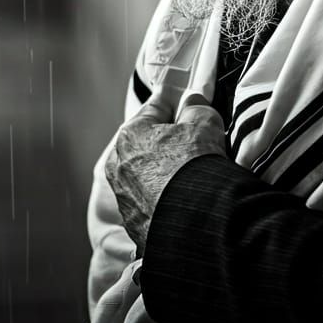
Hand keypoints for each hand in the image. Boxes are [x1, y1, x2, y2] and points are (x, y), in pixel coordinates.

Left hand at [105, 98, 226, 251]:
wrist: (194, 221)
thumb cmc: (193, 165)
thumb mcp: (203, 122)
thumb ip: (196, 106)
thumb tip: (192, 102)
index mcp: (130, 135)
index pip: (154, 108)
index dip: (172, 102)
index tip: (179, 99)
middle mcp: (119, 165)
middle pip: (146, 143)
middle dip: (166, 139)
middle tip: (191, 137)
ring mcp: (125, 197)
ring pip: (146, 174)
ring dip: (164, 170)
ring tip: (190, 172)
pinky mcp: (135, 223)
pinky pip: (151, 201)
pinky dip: (165, 196)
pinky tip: (185, 196)